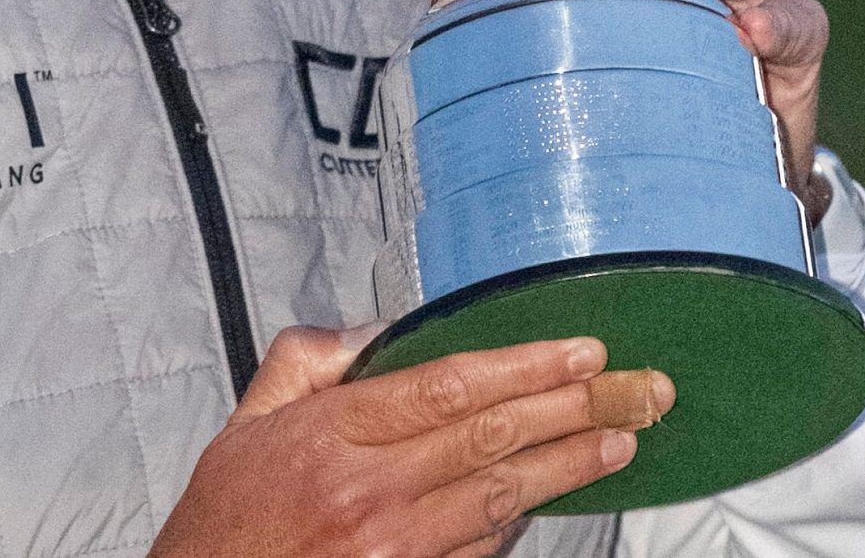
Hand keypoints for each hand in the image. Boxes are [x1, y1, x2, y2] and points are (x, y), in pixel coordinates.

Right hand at [151, 327, 668, 557]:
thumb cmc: (227, 521)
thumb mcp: (246, 421)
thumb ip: (307, 361)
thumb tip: (379, 327)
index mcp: (331, 435)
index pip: (449, 384)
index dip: (525, 364)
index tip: (580, 350)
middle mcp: (369, 492)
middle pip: (493, 437)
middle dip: (576, 407)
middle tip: (637, 390)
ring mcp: (393, 548)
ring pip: (503, 496)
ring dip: (570, 465)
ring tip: (621, 439)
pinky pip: (482, 549)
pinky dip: (521, 518)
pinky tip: (555, 494)